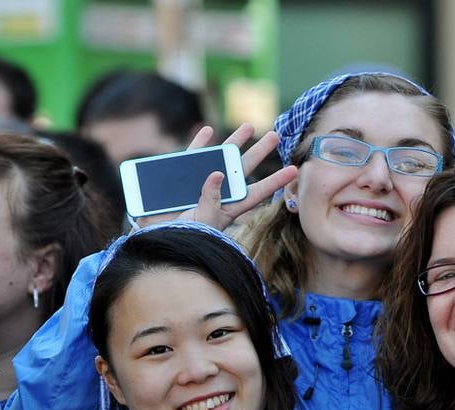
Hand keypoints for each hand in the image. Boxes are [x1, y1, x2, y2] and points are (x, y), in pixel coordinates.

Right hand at [135, 123, 298, 230]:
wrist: (160, 239)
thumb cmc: (186, 236)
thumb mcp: (203, 221)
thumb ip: (211, 199)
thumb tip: (219, 172)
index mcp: (229, 208)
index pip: (257, 192)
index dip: (275, 181)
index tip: (294, 169)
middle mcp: (219, 194)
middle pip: (243, 169)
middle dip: (258, 152)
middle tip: (274, 135)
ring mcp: (201, 185)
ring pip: (221, 158)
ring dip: (234, 142)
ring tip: (248, 125)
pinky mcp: (181, 179)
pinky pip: (192, 157)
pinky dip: (199, 144)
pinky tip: (208, 130)